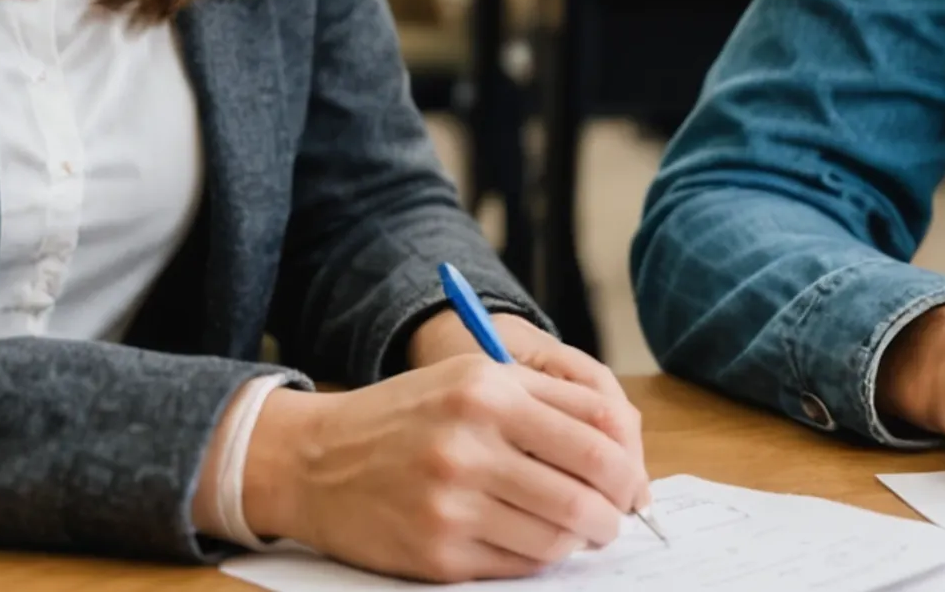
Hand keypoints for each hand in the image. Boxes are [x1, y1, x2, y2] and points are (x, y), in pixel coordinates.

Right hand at [242, 344, 648, 580]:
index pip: (597, 435)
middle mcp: (471, 444)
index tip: (629, 482)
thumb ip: (550, 401)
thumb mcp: (473, 380)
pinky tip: (529, 540)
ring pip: (558, 537)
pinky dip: (537, 557)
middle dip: (614, 512)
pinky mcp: (438, 553)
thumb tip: (622, 444)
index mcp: (489, 391)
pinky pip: (519, 565)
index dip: (627, 467)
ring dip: (579, 540)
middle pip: (586, 493)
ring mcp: (453, 503)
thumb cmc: (409, 416)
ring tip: (574, 531)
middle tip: (614, 518)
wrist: (315, 462)